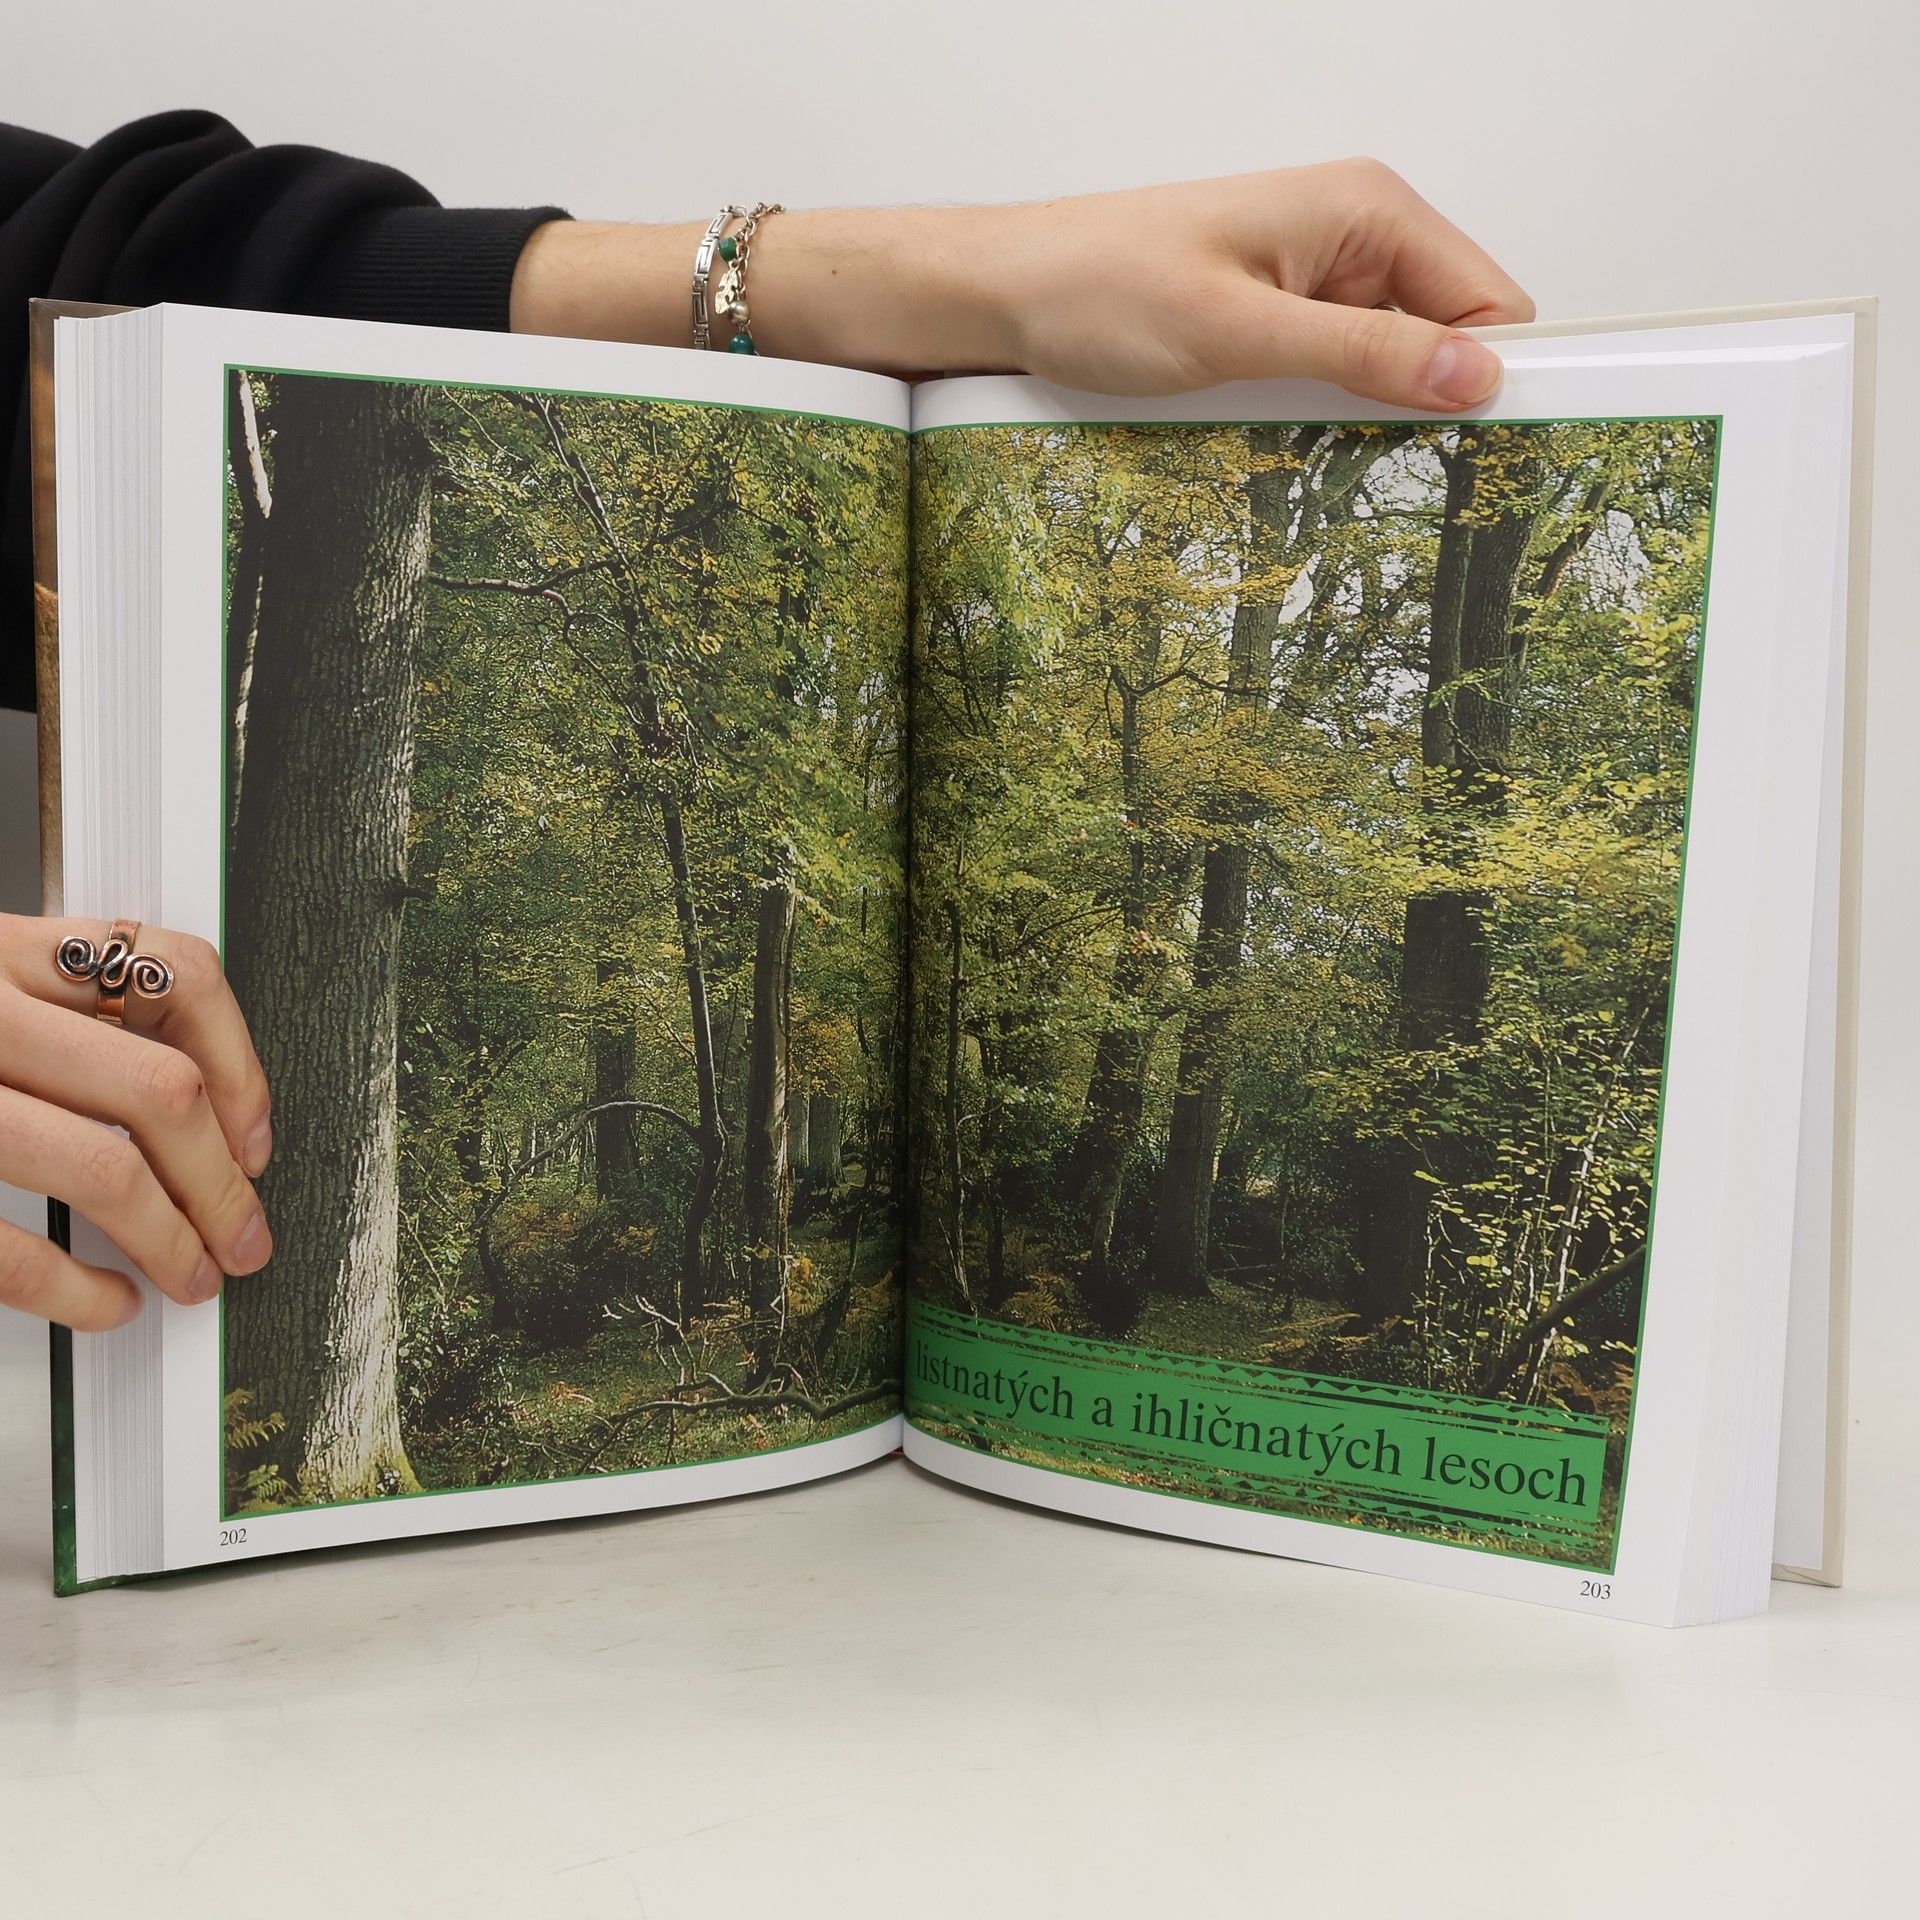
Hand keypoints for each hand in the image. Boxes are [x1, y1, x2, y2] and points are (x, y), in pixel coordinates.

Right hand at [0, 916, 272, 1330]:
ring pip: (100, 1166)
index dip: (242, 1062)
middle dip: (223, 1182)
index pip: (173, 972)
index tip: (257, 1136)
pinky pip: (1, 1244)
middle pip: (159, 1089)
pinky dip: (76, 1289)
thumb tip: (195, 1105)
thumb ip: (54, 1014)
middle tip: (248, 1238)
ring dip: (171, 1240)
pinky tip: (105, 1304)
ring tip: (192, 1277)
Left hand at [511, 158, 1532, 408]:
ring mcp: (1311, 279)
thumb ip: (1362, 355)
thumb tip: (1478, 376)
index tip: (1499, 466)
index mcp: (1365, 208)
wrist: (996, 293)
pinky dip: (1331, 418)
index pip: (1490, 299)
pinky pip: (1335, 375)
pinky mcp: (1271, 319)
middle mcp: (1351, 234)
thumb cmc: (1095, 288)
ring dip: (1379, 422)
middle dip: (1439, 408)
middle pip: (1448, 335)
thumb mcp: (1237, 332)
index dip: (1499, 379)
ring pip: (1391, 364)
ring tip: (1356, 485)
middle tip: (1421, 494)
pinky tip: (1309, 462)